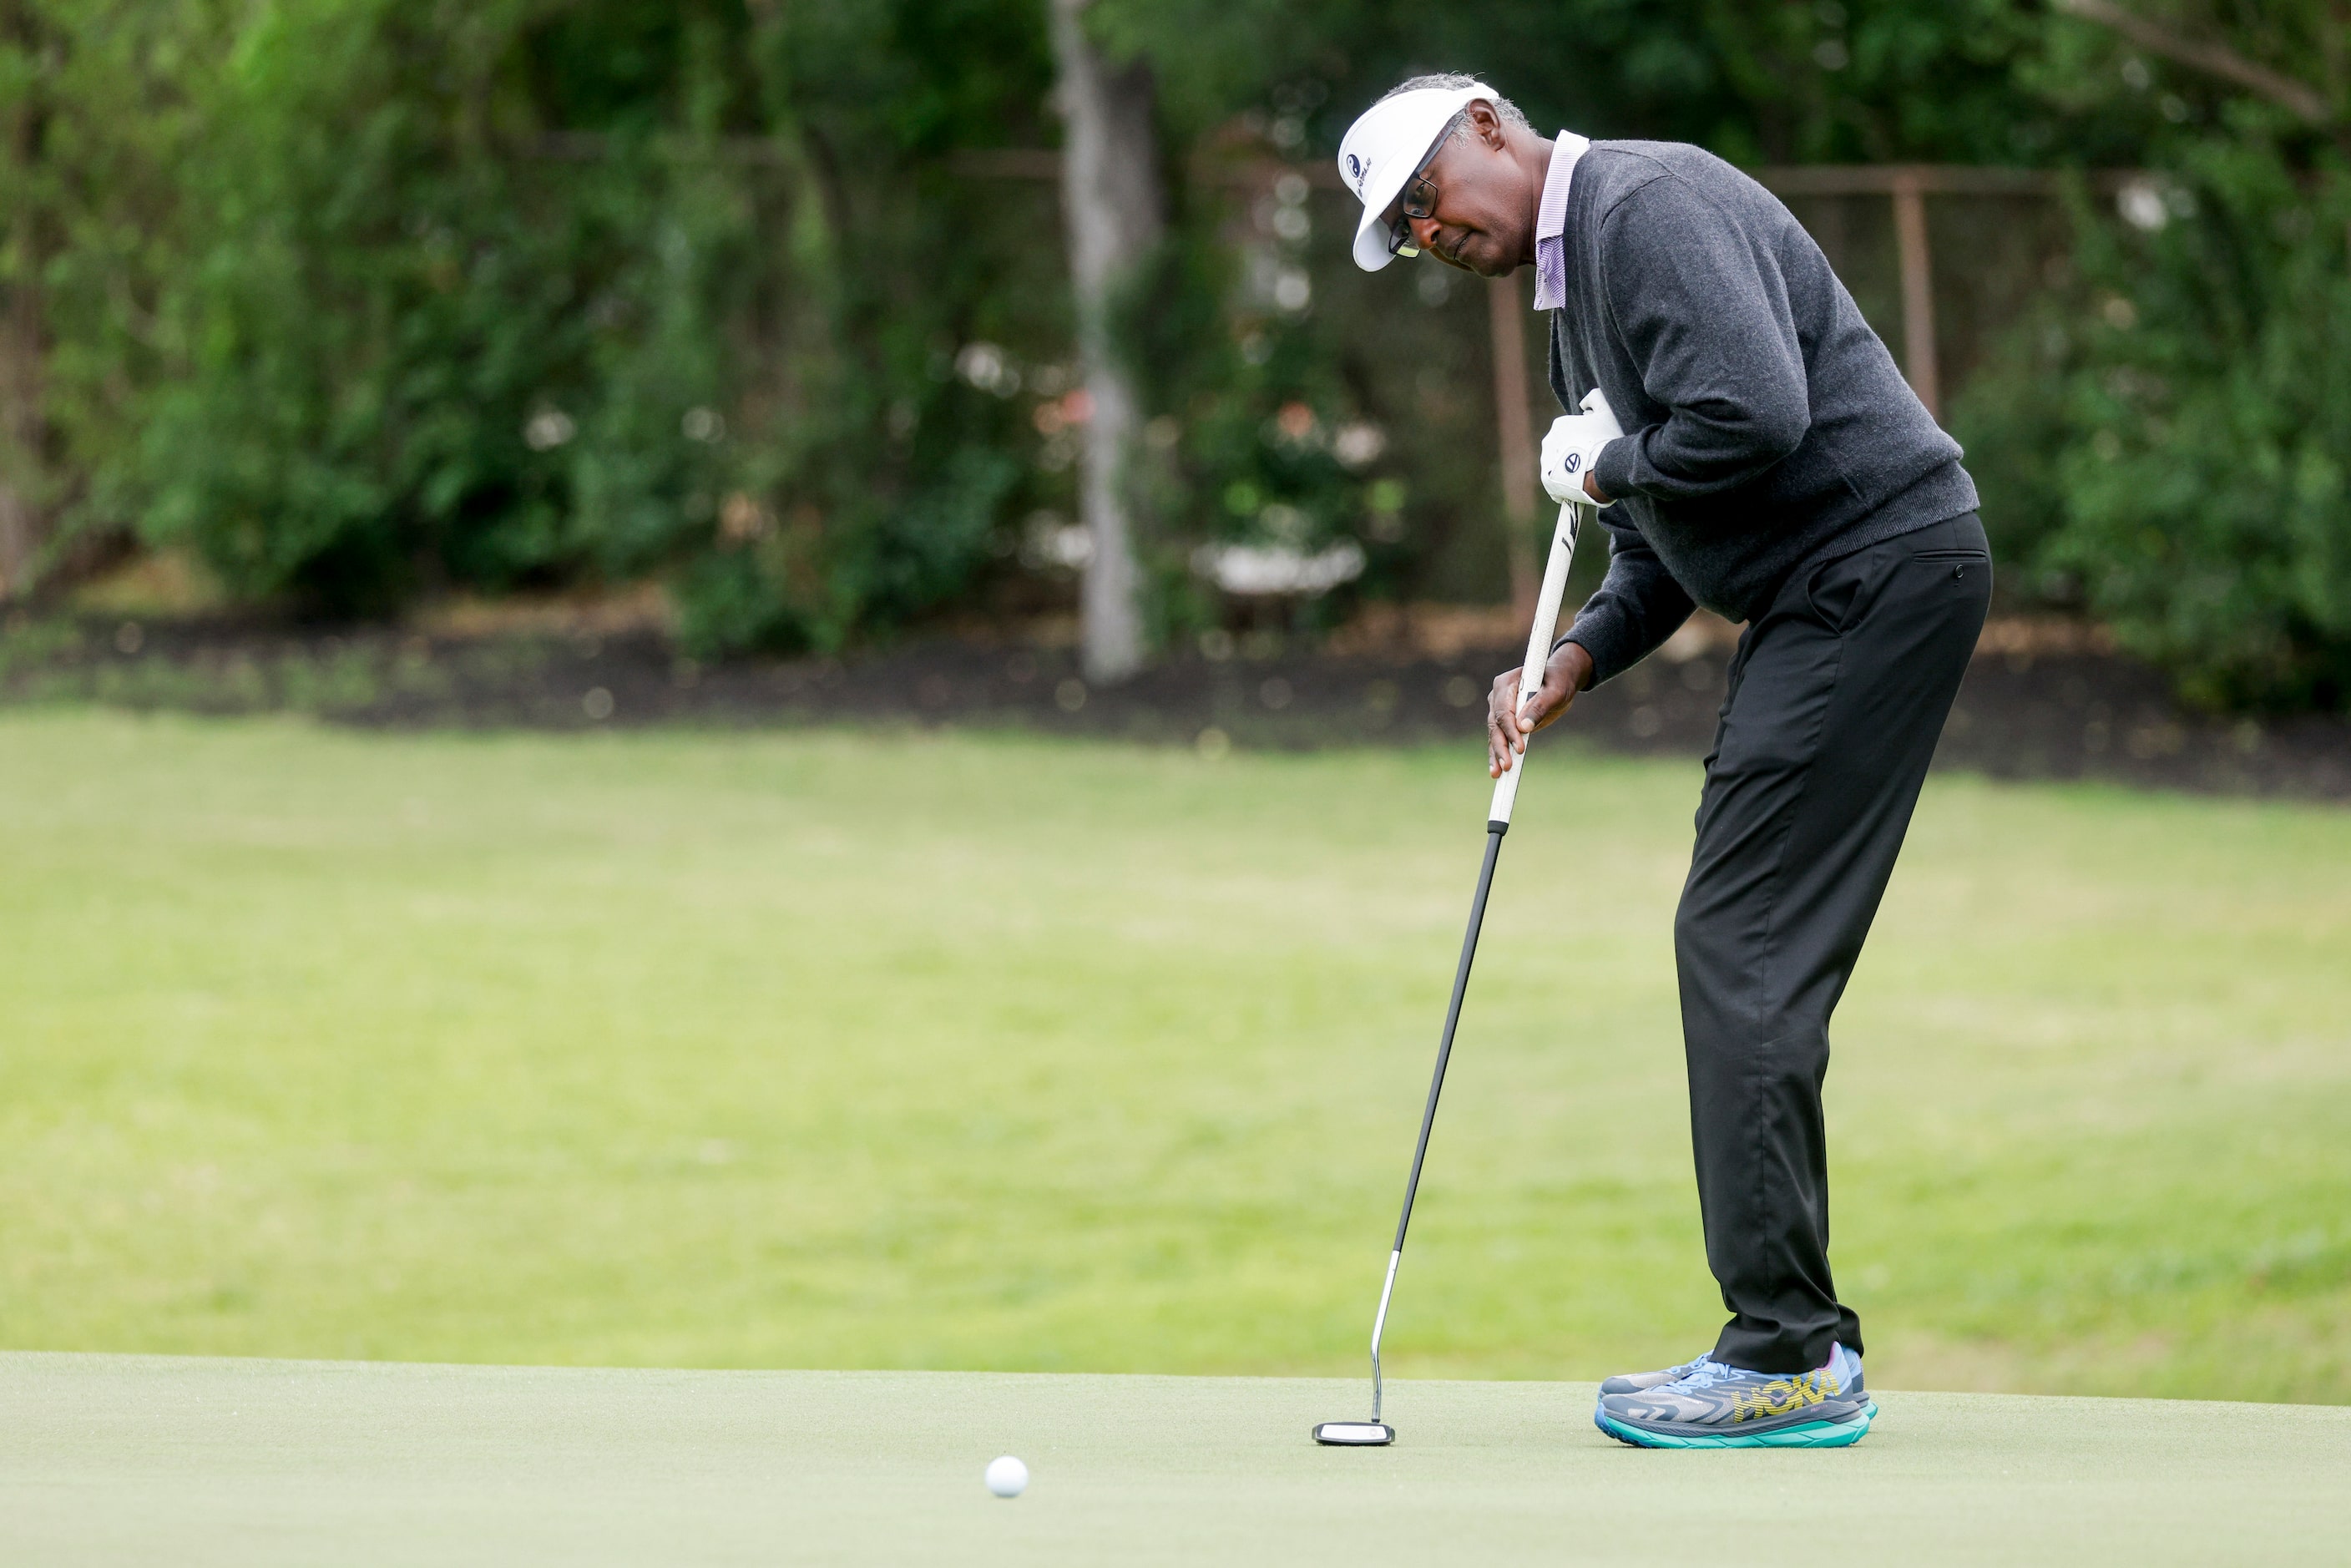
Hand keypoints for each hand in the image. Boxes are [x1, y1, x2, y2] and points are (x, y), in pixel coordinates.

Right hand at [1487, 641, 1594, 777]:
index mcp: (1506, 684)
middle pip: (1495, 725)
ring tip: (1498, 773)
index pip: (1504, 711)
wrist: (1558, 680)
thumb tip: (1524, 727)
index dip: (1510, 730)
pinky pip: (1499, 739)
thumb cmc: (1559, 681)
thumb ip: (1540, 706)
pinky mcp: (1504, 722)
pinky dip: (1499, 754)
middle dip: (1501, 746)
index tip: (1520, 748)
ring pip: (1494, 734)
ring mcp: (1498, 709)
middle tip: (1507, 765)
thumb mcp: (1556, 691)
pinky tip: (1498, 770)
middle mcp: (1497, 696)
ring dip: (1496, 754)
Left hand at [1540, 412, 1616, 505]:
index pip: (1572, 432)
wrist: (1604, 468)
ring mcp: (1546, 461)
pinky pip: (1555, 484)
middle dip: (1574, 454)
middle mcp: (1548, 441)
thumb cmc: (1607, 439)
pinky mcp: (1547, 481)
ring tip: (1587, 476)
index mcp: (1559, 424)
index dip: (1586, 439)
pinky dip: (1565, 487)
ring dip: (1568, 470)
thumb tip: (1584, 403)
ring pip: (1558, 466)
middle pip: (1563, 448)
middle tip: (1592, 461)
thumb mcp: (1606, 412)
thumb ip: (1595, 398)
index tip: (1596, 446)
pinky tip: (1579, 488)